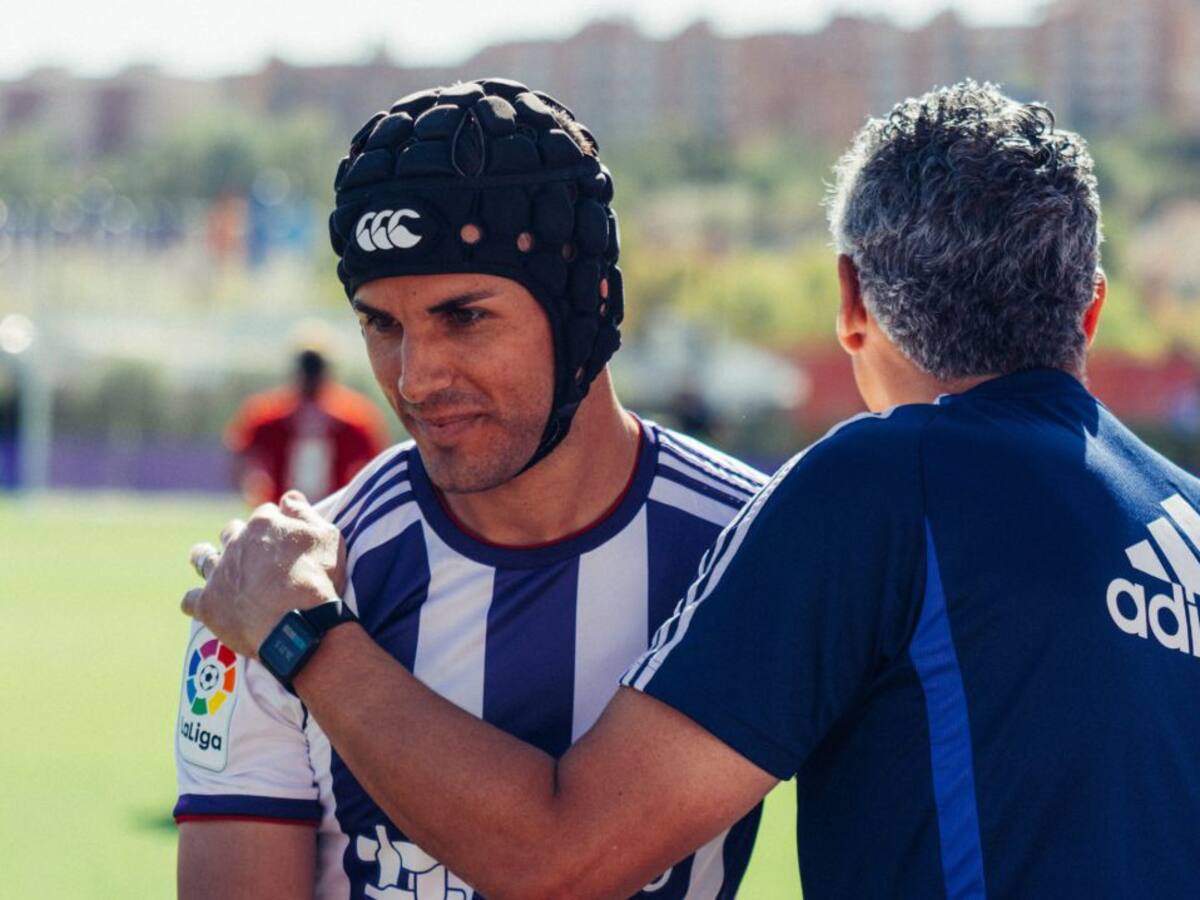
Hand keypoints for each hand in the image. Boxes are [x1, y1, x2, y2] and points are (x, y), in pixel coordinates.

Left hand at [182, 491, 346, 657]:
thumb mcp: (326, 537)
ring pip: (203, 558)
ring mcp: (219, 573)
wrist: (298, 622)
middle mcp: (236, 542)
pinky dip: (196, 601)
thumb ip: (306, 514)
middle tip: (248, 550)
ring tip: (203, 559)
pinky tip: (201, 605)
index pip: (266, 513)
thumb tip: (288, 497)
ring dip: (204, 557)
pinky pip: (191, 600)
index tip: (282, 535)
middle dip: (238, 536)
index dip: (275, 523)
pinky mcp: (208, 604)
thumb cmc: (317, 578)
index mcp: (265, 523)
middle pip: (231, 531)